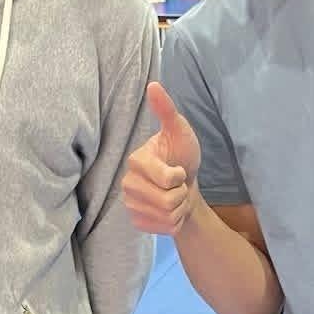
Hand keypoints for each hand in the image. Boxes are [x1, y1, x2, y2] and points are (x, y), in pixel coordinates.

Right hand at [123, 83, 201, 236]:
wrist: (185, 184)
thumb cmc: (182, 154)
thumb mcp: (180, 130)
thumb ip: (166, 110)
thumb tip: (153, 85)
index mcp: (136, 160)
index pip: (167, 179)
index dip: (180, 176)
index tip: (178, 168)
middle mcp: (127, 183)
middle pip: (167, 202)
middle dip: (181, 194)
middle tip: (177, 184)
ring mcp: (130, 204)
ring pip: (167, 217)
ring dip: (179, 208)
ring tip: (174, 195)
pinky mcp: (136, 221)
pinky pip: (164, 229)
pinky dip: (174, 222)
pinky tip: (169, 210)